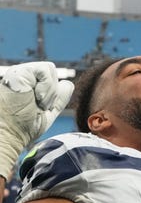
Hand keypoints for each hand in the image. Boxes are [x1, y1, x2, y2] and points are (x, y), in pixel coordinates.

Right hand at [0, 62, 73, 180]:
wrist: (8, 133)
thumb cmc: (22, 128)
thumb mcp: (48, 113)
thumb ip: (59, 99)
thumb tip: (69, 84)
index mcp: (29, 86)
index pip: (52, 80)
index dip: (53, 95)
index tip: (43, 110)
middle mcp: (24, 78)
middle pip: (53, 73)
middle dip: (52, 94)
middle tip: (40, 107)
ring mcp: (20, 73)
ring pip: (51, 69)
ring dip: (50, 92)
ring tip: (37, 103)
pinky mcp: (18, 72)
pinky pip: (45, 69)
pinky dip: (46, 86)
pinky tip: (36, 97)